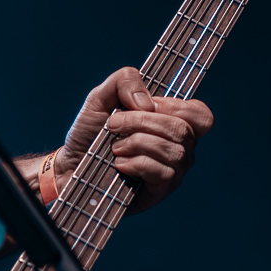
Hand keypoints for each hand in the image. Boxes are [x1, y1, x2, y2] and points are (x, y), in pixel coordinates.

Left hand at [54, 66, 212, 211]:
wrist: (71, 165)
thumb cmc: (90, 133)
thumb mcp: (101, 97)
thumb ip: (124, 81)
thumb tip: (147, 102)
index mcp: (172, 122)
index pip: (200, 114)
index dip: (176, 107)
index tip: (144, 106)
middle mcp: (180, 146)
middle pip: (182, 129)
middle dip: (142, 122)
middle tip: (113, 125)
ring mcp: (174, 170)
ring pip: (174, 151)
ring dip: (137, 143)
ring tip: (114, 147)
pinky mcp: (161, 190)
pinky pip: (163, 172)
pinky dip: (137, 164)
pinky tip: (119, 164)